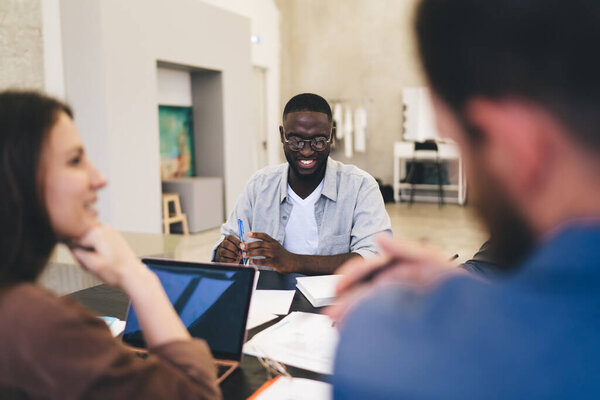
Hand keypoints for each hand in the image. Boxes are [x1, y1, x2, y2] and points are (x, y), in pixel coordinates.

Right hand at [69, 225, 145, 287]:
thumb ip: (77, 253)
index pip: (74, 240)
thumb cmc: (116, 272)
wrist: (133, 275)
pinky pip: (98, 243)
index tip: (85, 261)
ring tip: (101, 263)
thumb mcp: (91, 265)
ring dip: (91, 252)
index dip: (78, 254)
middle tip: (94, 264)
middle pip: (82, 239)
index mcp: (97, 233)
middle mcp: (104, 228)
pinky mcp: (114, 237)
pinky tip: (105, 260)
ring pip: (89, 242)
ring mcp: (110, 231)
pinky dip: (98, 251)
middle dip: (84, 252)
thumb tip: (69, 245)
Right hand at [214, 234, 242, 263]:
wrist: (227, 257)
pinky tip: (235, 261)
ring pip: (224, 252)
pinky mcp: (219, 258)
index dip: (237, 241)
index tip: (243, 246)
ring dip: (233, 255)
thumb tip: (245, 244)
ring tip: (238, 257)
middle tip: (240, 253)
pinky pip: (224, 259)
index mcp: (227, 239)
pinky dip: (231, 261)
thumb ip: (241, 245)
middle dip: (235, 249)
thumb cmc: (234, 250)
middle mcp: (222, 244)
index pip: (230, 237)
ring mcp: (219, 251)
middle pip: (226, 244)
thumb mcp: (237, 245)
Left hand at [241, 232, 297, 272]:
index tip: (247, 234)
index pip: (264, 236)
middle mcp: (273, 246)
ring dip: (251, 253)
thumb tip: (253, 246)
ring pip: (260, 252)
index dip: (255, 234)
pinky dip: (257, 261)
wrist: (293, 262)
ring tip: (244, 254)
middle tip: (242, 246)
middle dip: (249, 245)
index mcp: (273, 242)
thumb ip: (267, 245)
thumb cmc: (283, 255)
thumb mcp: (276, 246)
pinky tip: (251, 262)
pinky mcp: (274, 262)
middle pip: (259, 244)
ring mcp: (274, 254)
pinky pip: (264, 261)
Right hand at [326, 235, 461, 324]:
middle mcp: (397, 285)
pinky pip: (377, 320)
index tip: (338, 286)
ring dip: (350, 316)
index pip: (369, 269)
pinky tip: (353, 332)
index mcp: (400, 268)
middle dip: (345, 303)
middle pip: (364, 292)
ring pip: (368, 308)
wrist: (477, 315)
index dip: (351, 275)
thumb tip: (377, 238)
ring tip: (338, 327)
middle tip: (330, 316)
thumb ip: (404, 249)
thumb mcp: (431, 260)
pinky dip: (363, 325)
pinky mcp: (401, 319)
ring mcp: (399, 302)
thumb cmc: (458, 284)